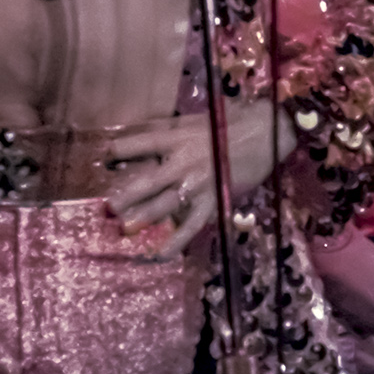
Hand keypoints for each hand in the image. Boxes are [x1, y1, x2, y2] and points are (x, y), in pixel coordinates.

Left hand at [103, 99, 294, 257]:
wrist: (270, 129)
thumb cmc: (234, 120)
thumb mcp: (197, 119)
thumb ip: (171, 130)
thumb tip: (144, 136)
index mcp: (177, 137)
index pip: (138, 143)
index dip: (117, 150)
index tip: (103, 157)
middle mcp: (184, 162)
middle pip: (148, 180)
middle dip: (125, 195)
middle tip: (107, 207)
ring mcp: (199, 183)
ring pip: (165, 204)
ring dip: (143, 217)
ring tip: (124, 229)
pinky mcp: (214, 199)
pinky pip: (191, 225)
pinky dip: (176, 242)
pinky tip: (159, 254)